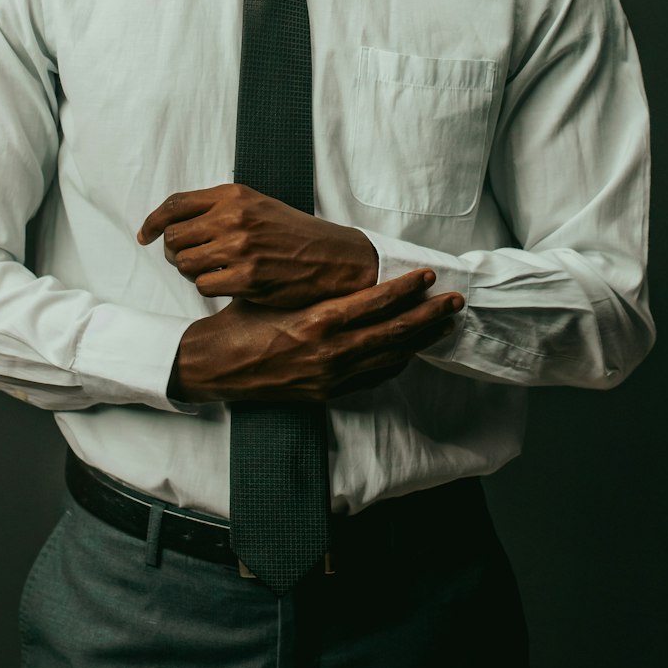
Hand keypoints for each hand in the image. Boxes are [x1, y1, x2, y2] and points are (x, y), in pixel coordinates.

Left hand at [138, 182, 378, 307]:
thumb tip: (169, 224)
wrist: (330, 256)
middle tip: (188, 258)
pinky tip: (225, 283)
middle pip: (174, 237)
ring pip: (185, 263)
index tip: (145, 235)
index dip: (153, 221)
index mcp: (233, 195)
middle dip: (174, 251)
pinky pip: (203, 286)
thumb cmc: (288, 232)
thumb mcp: (255, 205)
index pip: (175, 204)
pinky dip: (208, 287)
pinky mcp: (247, 278)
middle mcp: (234, 217)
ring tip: (210, 270)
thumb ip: (216, 207)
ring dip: (191, 271)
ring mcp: (240, 248)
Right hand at [166, 266, 463, 403]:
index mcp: (315, 324)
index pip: (373, 304)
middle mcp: (329, 354)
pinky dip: (395, 362)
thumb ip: (313, 292)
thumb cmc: (238, 324)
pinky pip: (371, 378)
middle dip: (428, 316)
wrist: (212, 369)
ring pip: (387, 358)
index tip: (427, 275)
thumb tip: (349, 274)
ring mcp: (329, 378)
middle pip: (392, 334)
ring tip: (443, 324)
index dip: (404, 289)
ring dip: (419, 340)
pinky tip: (408, 352)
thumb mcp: (273, 297)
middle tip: (455, 301)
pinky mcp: (325, 393)